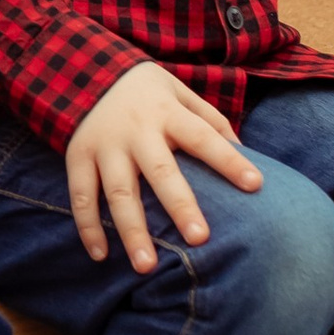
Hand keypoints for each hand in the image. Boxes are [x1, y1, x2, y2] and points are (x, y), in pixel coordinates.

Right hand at [64, 63, 263, 271]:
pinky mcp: (78, 157)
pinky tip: (101, 256)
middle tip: (200, 239)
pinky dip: (88, 227)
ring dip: (132, 230)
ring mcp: (105, 146)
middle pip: (160, 172)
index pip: (204, 137)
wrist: (85, 68)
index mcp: (167, 113)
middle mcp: (136, 131)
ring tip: (147, 266)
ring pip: (118, 193)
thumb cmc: (146, 91)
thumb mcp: (180, 92)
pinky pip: (81, 196)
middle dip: (179, 206)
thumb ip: (211, 120)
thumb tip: (245, 154)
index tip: (256, 185)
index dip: (229, 161)